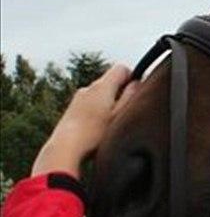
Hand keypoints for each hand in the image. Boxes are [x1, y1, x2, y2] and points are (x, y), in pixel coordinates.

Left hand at [31, 64, 139, 178]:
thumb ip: (131, 96)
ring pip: (100, 94)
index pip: (121, 69)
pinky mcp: (72, 109)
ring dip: (108, 103)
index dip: (132, 78)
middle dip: (120, 93)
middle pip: (110, 81)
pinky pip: (90, 103)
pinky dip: (97, 111)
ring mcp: (78, 98)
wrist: (65, 147)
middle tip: (125, 113)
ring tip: (111, 124)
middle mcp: (88, 88)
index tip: (136, 94)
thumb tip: (137, 82)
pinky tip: (97, 128)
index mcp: (102, 86)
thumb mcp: (120, 115)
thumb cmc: (95, 133)